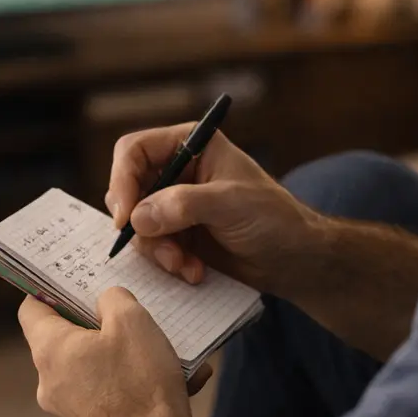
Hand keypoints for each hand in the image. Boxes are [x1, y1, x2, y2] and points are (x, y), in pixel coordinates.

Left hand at [18, 289, 209, 416]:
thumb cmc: (138, 382)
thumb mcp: (132, 322)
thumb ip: (113, 299)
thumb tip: (106, 302)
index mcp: (50, 350)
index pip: (30, 309)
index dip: (48, 290)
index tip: (74, 281)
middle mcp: (49, 382)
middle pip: (65, 339)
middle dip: (96, 323)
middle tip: (126, 311)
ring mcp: (69, 410)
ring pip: (92, 367)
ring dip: (122, 354)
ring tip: (160, 346)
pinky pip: (111, 393)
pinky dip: (135, 383)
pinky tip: (179, 378)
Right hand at [106, 124, 322, 296]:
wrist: (295, 260)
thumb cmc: (274, 219)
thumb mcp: (231, 204)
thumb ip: (184, 205)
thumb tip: (138, 217)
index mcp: (190, 145)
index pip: (134, 150)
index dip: (122, 181)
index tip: (125, 217)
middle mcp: (176, 170)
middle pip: (127, 189)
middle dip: (141, 225)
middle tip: (163, 250)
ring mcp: (174, 204)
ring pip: (136, 224)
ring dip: (157, 250)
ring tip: (185, 266)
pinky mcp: (177, 234)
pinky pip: (150, 247)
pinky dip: (167, 262)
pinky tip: (194, 272)